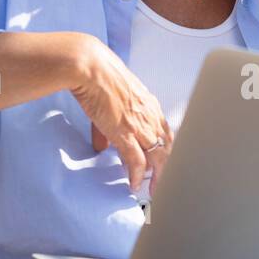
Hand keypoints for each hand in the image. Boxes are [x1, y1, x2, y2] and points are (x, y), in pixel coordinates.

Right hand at [69, 35, 172, 196]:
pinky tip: (134, 185)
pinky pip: (137, 161)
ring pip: (159, 158)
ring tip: (155, 191)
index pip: (166, 132)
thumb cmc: (98, 75)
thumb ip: (109, 124)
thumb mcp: (112, 99)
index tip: (164, 162)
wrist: (90, 66)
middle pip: (168, 148)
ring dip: (158, 177)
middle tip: (164, 183)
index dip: (166, 150)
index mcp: (149, 104)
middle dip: (168, 168)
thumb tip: (102, 144)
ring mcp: (140, 125)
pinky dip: (137, 176)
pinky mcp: (125, 132)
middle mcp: (150, 115)